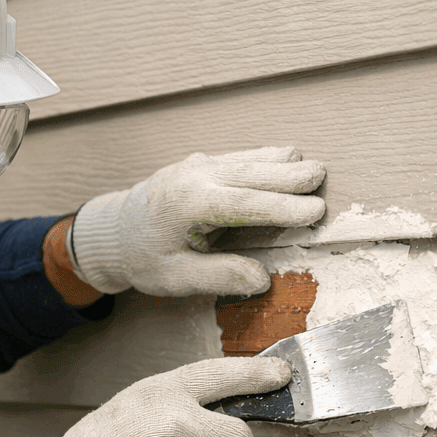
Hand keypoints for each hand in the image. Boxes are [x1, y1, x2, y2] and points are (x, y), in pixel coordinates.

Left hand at [69, 147, 325, 296]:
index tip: (315, 212)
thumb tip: (262, 280)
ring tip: (314, 168)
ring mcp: (197, 164)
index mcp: (189, 205)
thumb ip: (220, 276)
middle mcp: (195, 176)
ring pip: (249, 158)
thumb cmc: (144, 257)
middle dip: (290, 176)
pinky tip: (287, 161)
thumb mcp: (177, 278)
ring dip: (282, 163)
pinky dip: (266, 159)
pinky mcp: (201, 162)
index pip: (246, 204)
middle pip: (253, 172)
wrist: (114, 232)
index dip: (283, 208)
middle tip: (323, 179)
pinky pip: (240, 156)